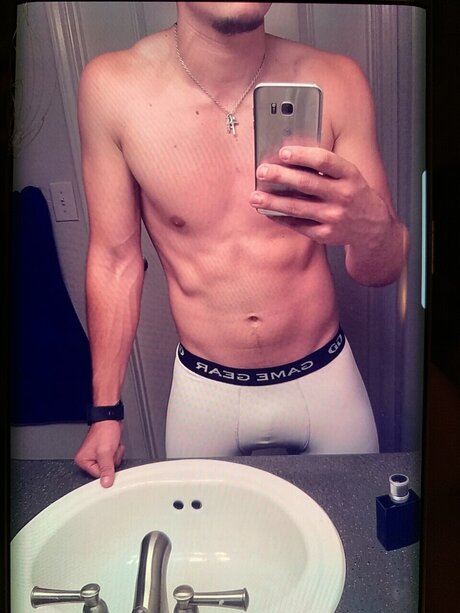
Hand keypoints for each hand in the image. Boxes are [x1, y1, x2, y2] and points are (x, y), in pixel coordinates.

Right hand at [74, 421, 124, 487]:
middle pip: (105, 470)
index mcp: (83, 460)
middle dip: (112, 460)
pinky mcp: (105, 451)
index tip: (110, 461)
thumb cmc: (104, 430)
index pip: (98, 475)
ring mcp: (97, 455)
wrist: (110, 418)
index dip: (107, 469)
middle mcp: (88, 458)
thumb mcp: (105, 452)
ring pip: (111, 464)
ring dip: (115, 455)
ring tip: (112, 446)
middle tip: (110, 450)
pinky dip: (117, 451)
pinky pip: (114, 458)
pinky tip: (115, 444)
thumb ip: (106, 469)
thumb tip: (106, 483)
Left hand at [249, 146, 390, 247]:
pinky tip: (267, 211)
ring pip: (298, 207)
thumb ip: (324, 166)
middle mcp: (343, 195)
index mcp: (349, 175)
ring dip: (273, 201)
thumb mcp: (348, 175)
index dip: (302, 155)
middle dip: (281, 176)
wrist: (372, 228)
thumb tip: (289, 155)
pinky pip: (298, 225)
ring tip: (254, 196)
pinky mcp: (325, 234)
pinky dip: (281, 218)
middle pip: (307, 183)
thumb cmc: (354, 195)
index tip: (283, 152)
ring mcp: (334, 217)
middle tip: (261, 171)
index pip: (325, 160)